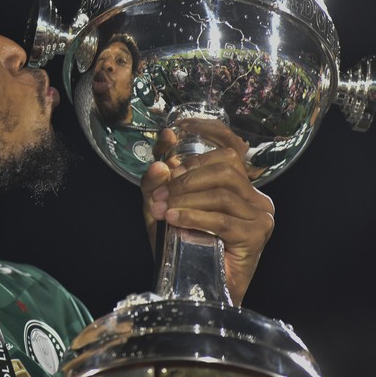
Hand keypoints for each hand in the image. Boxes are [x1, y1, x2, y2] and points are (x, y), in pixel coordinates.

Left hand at [141, 127, 274, 304]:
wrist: (194, 286)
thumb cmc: (180, 246)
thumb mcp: (161, 208)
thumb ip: (157, 184)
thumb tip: (161, 161)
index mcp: (237, 184)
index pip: (229, 149)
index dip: (207, 134)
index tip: (175, 130)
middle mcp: (255, 196)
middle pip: (224, 168)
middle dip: (186, 179)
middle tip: (160, 196)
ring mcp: (260, 215)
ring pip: (223, 192)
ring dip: (187, 199)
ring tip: (163, 211)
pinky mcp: (257, 235)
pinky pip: (223, 218)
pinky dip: (194, 217)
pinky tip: (174, 221)